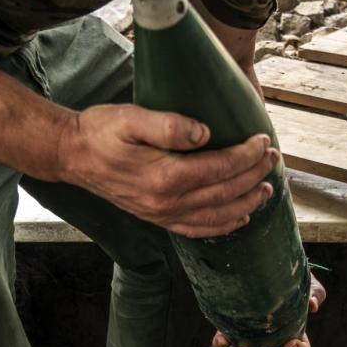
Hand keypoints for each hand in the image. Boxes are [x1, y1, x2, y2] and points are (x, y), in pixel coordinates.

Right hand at [57, 104, 277, 237]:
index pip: (220, 167)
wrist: (73, 155)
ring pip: (216, 217)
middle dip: (253, 177)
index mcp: (165, 176)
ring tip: (265, 190)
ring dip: (245, 205)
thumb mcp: (131, 117)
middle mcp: (166, 202)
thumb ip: (168, 124)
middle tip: (273, 161)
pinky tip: (238, 218)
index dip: (246, 155)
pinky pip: (197, 230)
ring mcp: (162, 215)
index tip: (262, 141)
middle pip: (224, 193)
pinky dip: (222, 227)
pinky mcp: (157, 219)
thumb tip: (204, 133)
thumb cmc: (101, 131)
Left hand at [211, 274, 327, 346]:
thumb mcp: (306, 282)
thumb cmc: (290, 276)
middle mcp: (270, 340)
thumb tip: (313, 305)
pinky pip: (224, 342)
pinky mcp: (230, 327)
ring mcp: (249, 336)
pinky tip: (222, 338)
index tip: (291, 343)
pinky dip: (222, 343)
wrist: (264, 261)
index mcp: (292, 333)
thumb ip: (315, 293)